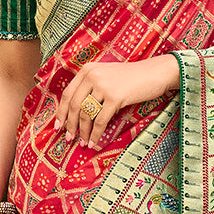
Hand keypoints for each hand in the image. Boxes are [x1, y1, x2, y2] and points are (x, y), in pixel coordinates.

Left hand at [53, 56, 179, 148]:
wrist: (155, 73)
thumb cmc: (132, 78)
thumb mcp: (107, 76)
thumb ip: (91, 87)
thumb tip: (77, 112)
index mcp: (87, 70)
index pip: (67, 94)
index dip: (61, 112)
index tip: (58, 126)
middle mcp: (92, 75)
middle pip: (74, 106)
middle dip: (70, 125)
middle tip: (69, 139)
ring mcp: (103, 85)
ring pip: (86, 114)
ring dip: (83, 132)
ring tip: (83, 143)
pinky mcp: (115, 97)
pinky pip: (101, 120)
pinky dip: (95, 134)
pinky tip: (94, 142)